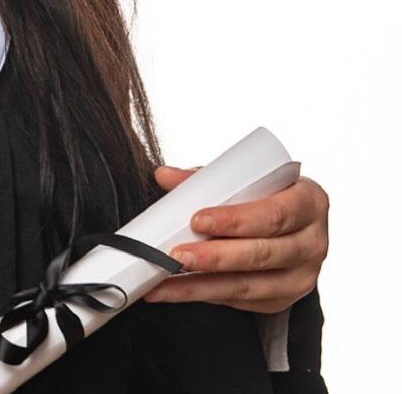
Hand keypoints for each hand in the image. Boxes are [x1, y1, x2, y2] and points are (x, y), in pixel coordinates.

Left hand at [143, 164, 329, 313]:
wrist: (295, 224)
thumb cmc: (267, 196)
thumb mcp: (248, 179)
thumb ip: (207, 178)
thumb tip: (164, 175)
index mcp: (309, 203)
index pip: (274, 214)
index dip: (235, 220)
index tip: (197, 220)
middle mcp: (312, 243)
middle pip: (262, 254)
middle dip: (214, 257)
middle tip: (176, 255)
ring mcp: (302, 277)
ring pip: (250, 285)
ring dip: (203, 285)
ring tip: (166, 279)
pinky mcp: (284, 299)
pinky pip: (244, 302)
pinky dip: (208, 295)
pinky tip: (180, 290)